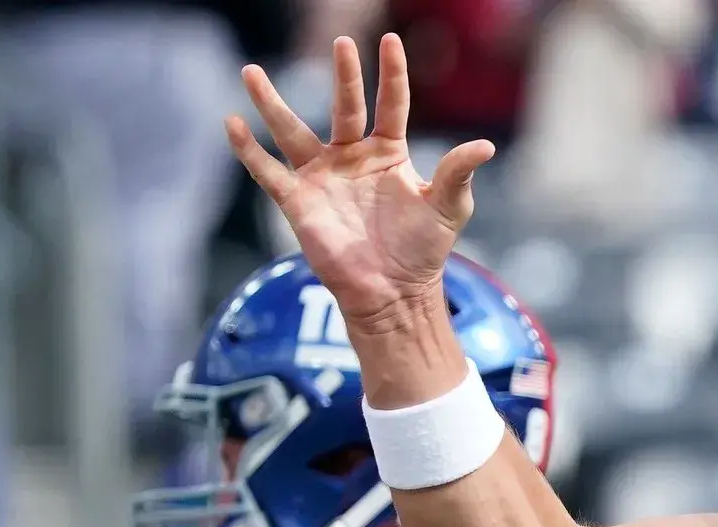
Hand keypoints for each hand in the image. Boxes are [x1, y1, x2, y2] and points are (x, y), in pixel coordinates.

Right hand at [228, 34, 494, 332]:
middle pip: (344, 106)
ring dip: (271, 102)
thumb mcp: (447, 208)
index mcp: (388, 152)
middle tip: (341, 42)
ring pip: (291, 130)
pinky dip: (248, 149)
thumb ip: (457, 173)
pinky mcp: (298, 201)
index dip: (391, 74)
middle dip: (343, 76)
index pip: (392, 103)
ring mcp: (322, 176)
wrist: (393, 293)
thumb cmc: (422, 251)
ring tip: (250, 71)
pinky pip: (268, 170)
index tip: (391, 41)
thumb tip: (485, 145)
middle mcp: (352, 157)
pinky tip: (232, 122)